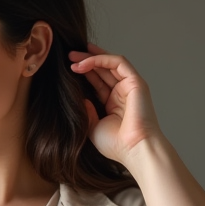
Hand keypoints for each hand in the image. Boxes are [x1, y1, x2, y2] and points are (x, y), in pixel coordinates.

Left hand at [69, 43, 163, 164]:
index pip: (98, 82)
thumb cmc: (117, 145)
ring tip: (73, 56)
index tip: (69, 68)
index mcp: (114, 104)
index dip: (85, 73)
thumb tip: (81, 99)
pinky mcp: (136, 82)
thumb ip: (87, 112)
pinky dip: (101, 59)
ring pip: (110, 63)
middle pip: (103, 70)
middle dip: (86, 60)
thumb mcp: (93, 127)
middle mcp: (123, 93)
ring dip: (91, 57)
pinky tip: (85, 62)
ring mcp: (130, 86)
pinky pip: (118, 62)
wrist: (134, 149)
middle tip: (69, 55)